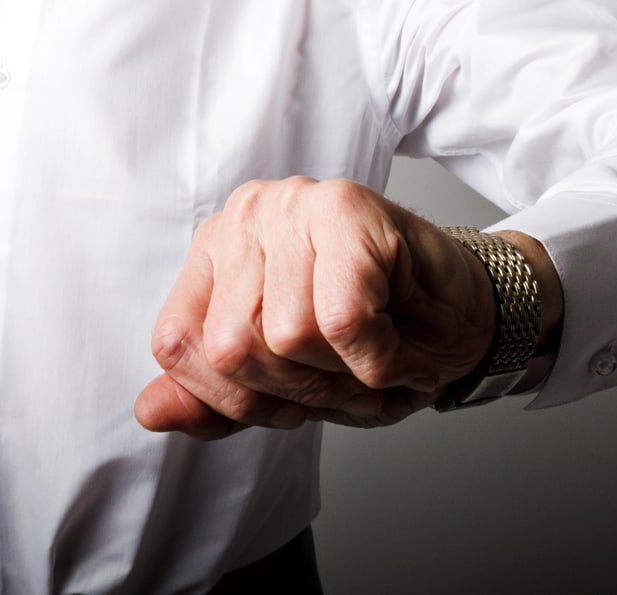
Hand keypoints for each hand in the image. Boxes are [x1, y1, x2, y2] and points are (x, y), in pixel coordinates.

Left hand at [133, 176, 497, 438]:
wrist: (467, 315)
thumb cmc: (379, 338)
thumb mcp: (287, 386)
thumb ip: (215, 398)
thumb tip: (150, 411)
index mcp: (216, 255)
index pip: (178, 344)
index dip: (236, 396)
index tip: (292, 389)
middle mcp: (244, 219)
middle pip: (232, 348)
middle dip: (299, 388)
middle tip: (348, 370)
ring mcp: (292, 204)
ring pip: (288, 337)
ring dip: (345, 374)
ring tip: (374, 351)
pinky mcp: (345, 207)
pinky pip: (341, 321)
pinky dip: (377, 358)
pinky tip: (396, 339)